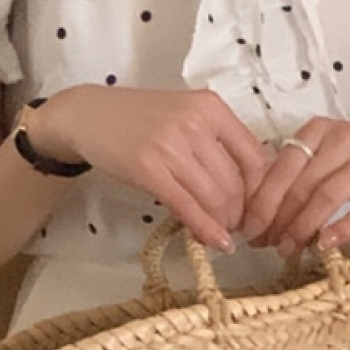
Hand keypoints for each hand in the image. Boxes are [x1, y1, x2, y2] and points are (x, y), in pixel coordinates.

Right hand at [34, 86, 269, 250]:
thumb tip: (248, 187)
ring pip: (215, 197)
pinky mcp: (148, 170)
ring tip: (223, 234)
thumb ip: (216, 142)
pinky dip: (205, 229)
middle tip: (238, 228)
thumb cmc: (139, 118)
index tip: (258, 209)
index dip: (261, 191)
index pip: (255, 157)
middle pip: (235, 182)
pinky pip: (187, 207)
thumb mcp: (185, 115)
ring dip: (223, 223)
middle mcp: (196, 123)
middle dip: (241, 213)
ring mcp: (171, 146)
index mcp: (212, 107)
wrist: (88, 115)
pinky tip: (214, 242)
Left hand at [241, 117, 349, 255]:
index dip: (261, 202)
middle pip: (301, 184)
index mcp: (318, 130)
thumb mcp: (328, 152)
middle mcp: (343, 139)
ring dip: (302, 227)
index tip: (248, 229)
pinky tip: (325, 245)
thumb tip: (260, 217)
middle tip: (265, 245)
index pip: (281, 168)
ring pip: (326, 195)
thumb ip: (297, 176)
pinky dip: (342, 228)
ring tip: (288, 249)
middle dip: (277, 219)